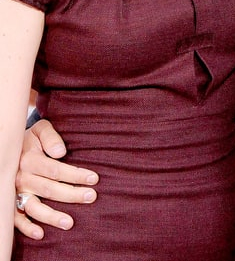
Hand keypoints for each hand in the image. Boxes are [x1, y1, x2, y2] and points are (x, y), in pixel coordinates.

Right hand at [14, 119, 98, 239]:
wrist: (12, 148)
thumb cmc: (32, 139)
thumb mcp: (40, 130)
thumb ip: (50, 137)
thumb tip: (61, 152)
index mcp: (30, 160)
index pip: (55, 170)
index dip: (75, 175)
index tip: (94, 178)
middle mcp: (22, 178)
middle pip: (49, 189)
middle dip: (72, 194)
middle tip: (91, 197)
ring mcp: (16, 192)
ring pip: (34, 207)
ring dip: (52, 216)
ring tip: (69, 223)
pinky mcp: (12, 203)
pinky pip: (17, 218)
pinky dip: (26, 227)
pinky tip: (40, 234)